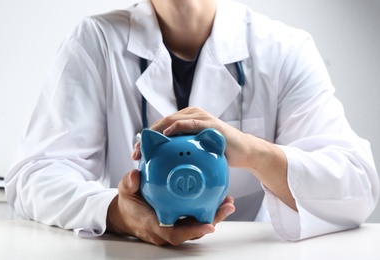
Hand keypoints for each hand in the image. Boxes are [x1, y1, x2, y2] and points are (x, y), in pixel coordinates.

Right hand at [106, 169, 234, 245]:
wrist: (126, 214)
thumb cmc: (127, 204)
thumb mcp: (125, 191)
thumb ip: (129, 183)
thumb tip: (135, 174)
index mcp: (153, 225)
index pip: (174, 233)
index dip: (193, 230)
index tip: (209, 225)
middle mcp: (166, 230)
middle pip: (193, 231)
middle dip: (212, 220)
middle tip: (228, 206)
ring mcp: (173, 227)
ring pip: (196, 226)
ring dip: (214, 215)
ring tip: (228, 201)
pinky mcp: (178, 223)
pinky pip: (194, 219)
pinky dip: (207, 210)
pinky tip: (217, 197)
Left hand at [131, 107, 295, 210]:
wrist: (243, 152)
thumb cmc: (219, 152)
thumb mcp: (196, 153)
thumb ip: (182, 154)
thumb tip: (162, 169)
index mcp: (185, 120)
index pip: (160, 127)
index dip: (146, 139)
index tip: (135, 153)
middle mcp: (191, 115)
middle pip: (161, 124)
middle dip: (146, 138)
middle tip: (136, 153)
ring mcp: (200, 117)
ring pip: (171, 121)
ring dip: (156, 133)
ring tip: (145, 147)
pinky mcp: (209, 124)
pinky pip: (190, 124)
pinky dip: (176, 127)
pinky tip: (166, 135)